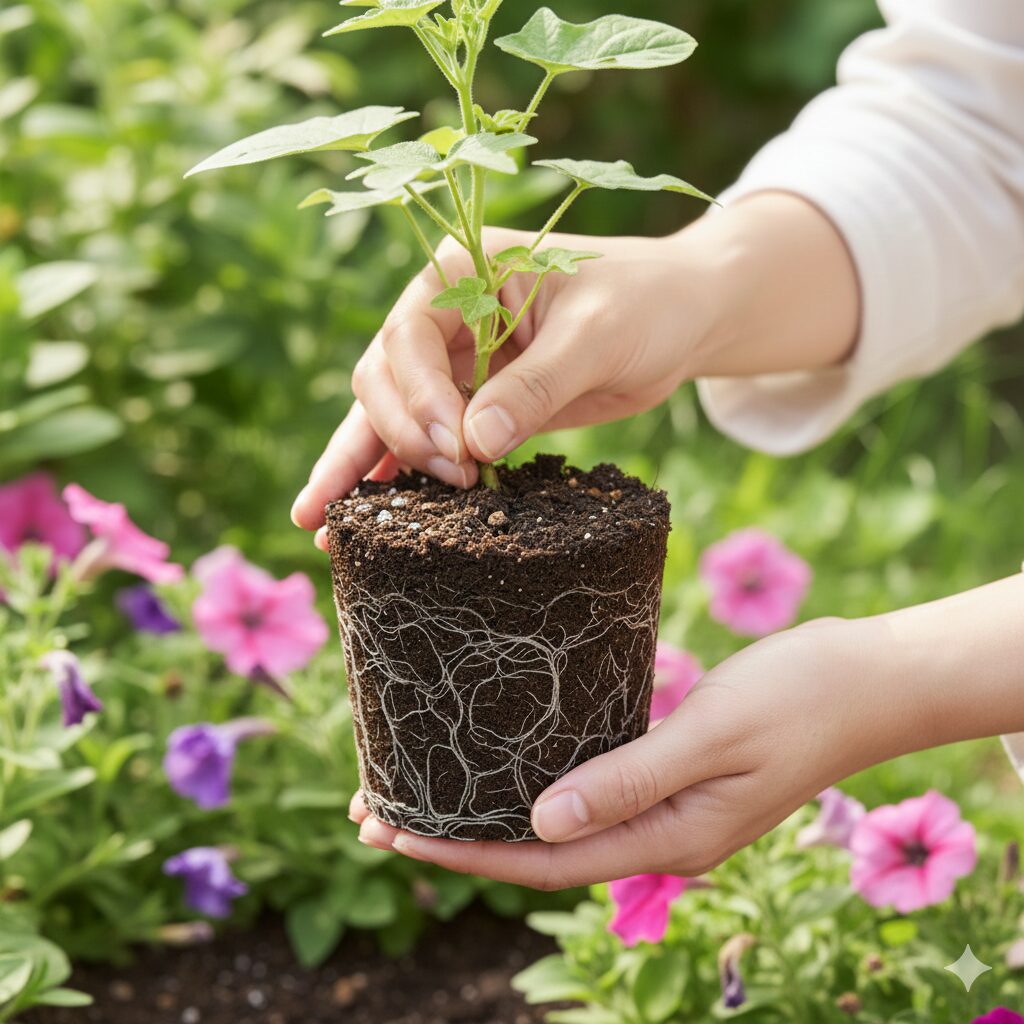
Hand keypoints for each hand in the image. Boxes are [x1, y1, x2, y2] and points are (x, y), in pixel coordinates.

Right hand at [290, 193, 860, 542]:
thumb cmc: (646, 304)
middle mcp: (444, 318)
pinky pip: (427, 443)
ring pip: (388, 417)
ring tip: (323, 529)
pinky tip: (366, 521)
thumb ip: (536, 386)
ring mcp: (455, 365)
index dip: (420, 399)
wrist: (681, 317)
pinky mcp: (476, 406)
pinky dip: (399, 477)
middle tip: (443, 484)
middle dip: (394, 437)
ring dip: (359, 468)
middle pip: (383, 379)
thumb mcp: (597, 336)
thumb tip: (473, 445)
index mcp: (462, 276)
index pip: (410, 339)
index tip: (457, 448)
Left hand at [351, 617, 905, 888]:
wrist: (868, 680)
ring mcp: (666, 807)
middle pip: (538, 849)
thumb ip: (630, 777)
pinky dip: (534, 778)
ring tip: (419, 786)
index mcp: (668, 836)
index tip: (391, 829)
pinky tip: (504, 755)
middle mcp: (659, 833)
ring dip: (487, 808)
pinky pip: (587, 786)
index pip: (543, 861)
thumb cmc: (800, 697)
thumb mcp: (714, 732)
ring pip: (558, 820)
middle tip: (375, 810)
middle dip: (455, 835)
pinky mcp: (670, 772)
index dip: (462, 851)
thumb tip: (541, 824)